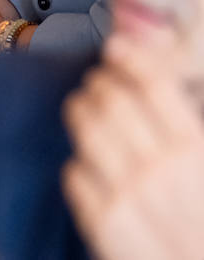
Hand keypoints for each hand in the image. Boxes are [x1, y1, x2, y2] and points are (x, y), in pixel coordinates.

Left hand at [63, 38, 203, 259]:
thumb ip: (187, 133)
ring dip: (81, 109)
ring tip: (84, 106)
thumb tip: (159, 87)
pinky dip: (80, 160)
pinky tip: (89, 159)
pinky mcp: (101, 220)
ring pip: (86, 128)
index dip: (131, 58)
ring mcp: (126, 194)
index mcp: (195, 151)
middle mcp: (159, 169)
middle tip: (99, 81)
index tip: (116, 48)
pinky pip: (75, 172)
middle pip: (113, 99)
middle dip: (100, 83)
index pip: (154, 84)